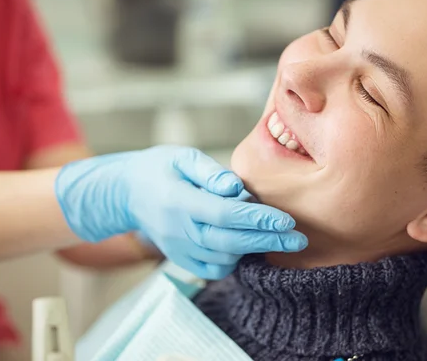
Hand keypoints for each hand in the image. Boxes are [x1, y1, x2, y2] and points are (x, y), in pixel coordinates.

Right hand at [55, 145, 307, 278]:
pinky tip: (246, 246)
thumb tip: (236, 187)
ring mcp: (178, 249)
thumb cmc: (160, 168)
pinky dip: (234, 261)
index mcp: (178, 201)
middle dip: (267, 241)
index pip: (224, 215)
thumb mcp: (181, 157)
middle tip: (298, 238)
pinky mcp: (181, 259)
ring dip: (252, 249)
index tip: (286, 221)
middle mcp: (178, 230)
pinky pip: (213, 269)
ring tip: (274, 235)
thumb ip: (210, 172)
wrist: (127, 193)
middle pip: (229, 242)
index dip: (257, 220)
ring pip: (223, 258)